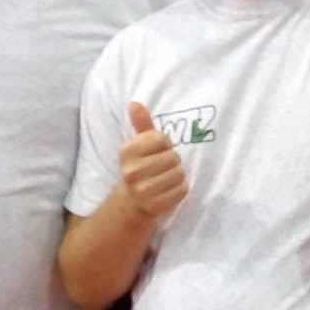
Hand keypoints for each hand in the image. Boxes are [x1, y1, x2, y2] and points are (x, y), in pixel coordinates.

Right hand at [120, 102, 186, 217]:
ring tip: (165, 178)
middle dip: (172, 161)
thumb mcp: (139, 144)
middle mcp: (131, 171)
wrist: (132, 200)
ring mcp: (142, 191)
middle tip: (162, 167)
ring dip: (177, 175)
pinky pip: (182, 190)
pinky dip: (180, 189)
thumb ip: (141, 123)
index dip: (164, 144)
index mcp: (127, 151)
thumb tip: (135, 103)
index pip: (162, 139)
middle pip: (173, 157)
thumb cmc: (141, 165)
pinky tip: (168, 190)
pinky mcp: (155, 205)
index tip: (156, 152)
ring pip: (179, 174)